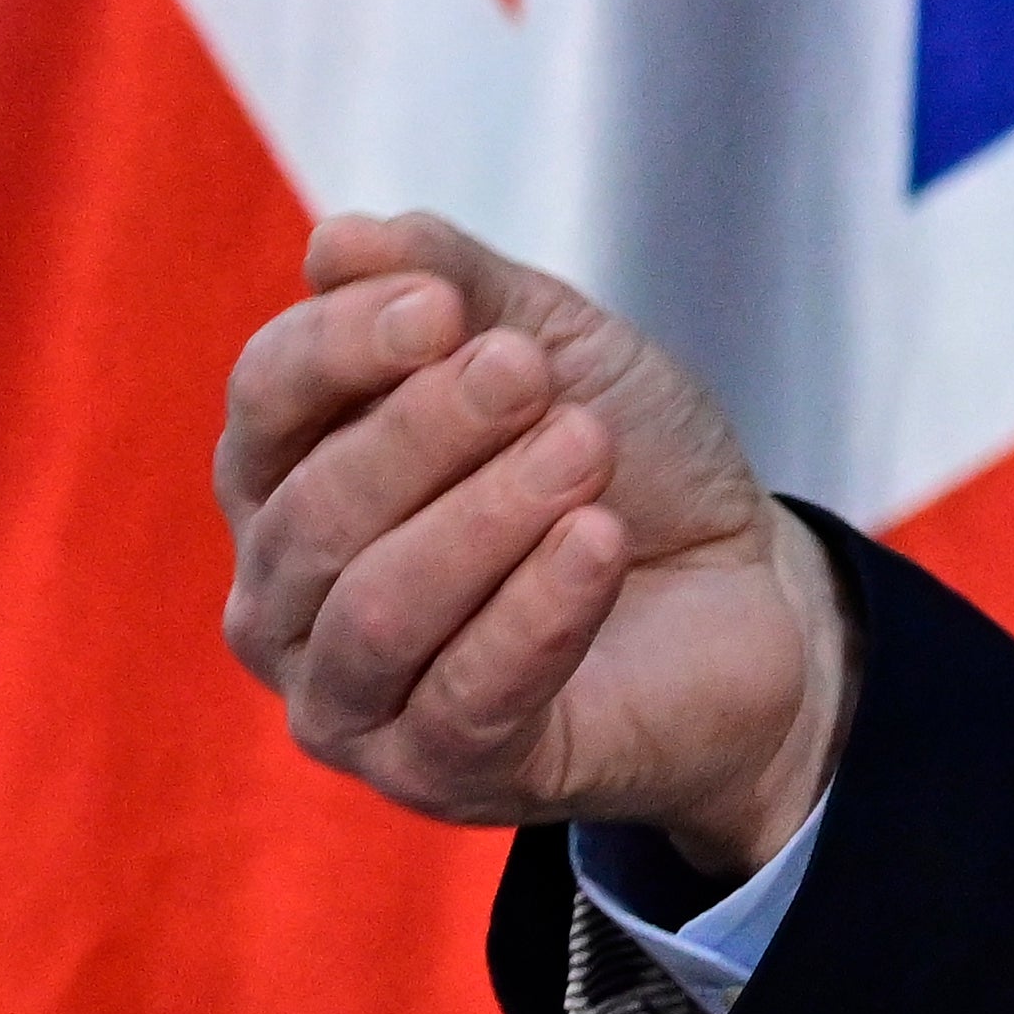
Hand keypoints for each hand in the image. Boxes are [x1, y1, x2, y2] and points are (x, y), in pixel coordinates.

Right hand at [214, 212, 845, 880]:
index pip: (263, 403)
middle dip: (428, 431)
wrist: (749, 593)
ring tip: (587, 448)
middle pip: (314, 510)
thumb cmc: (624, 463)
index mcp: (289, 477)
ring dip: (488, 516)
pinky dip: (535, 610)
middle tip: (534, 376)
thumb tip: (341, 239)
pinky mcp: (437, 773)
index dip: (339, 347)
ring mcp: (348, 699)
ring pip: (377, 609)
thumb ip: (453, 287)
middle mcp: (285, 596)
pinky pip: (462, 697)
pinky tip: (597, 541)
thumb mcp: (555, 346)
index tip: (442, 306)